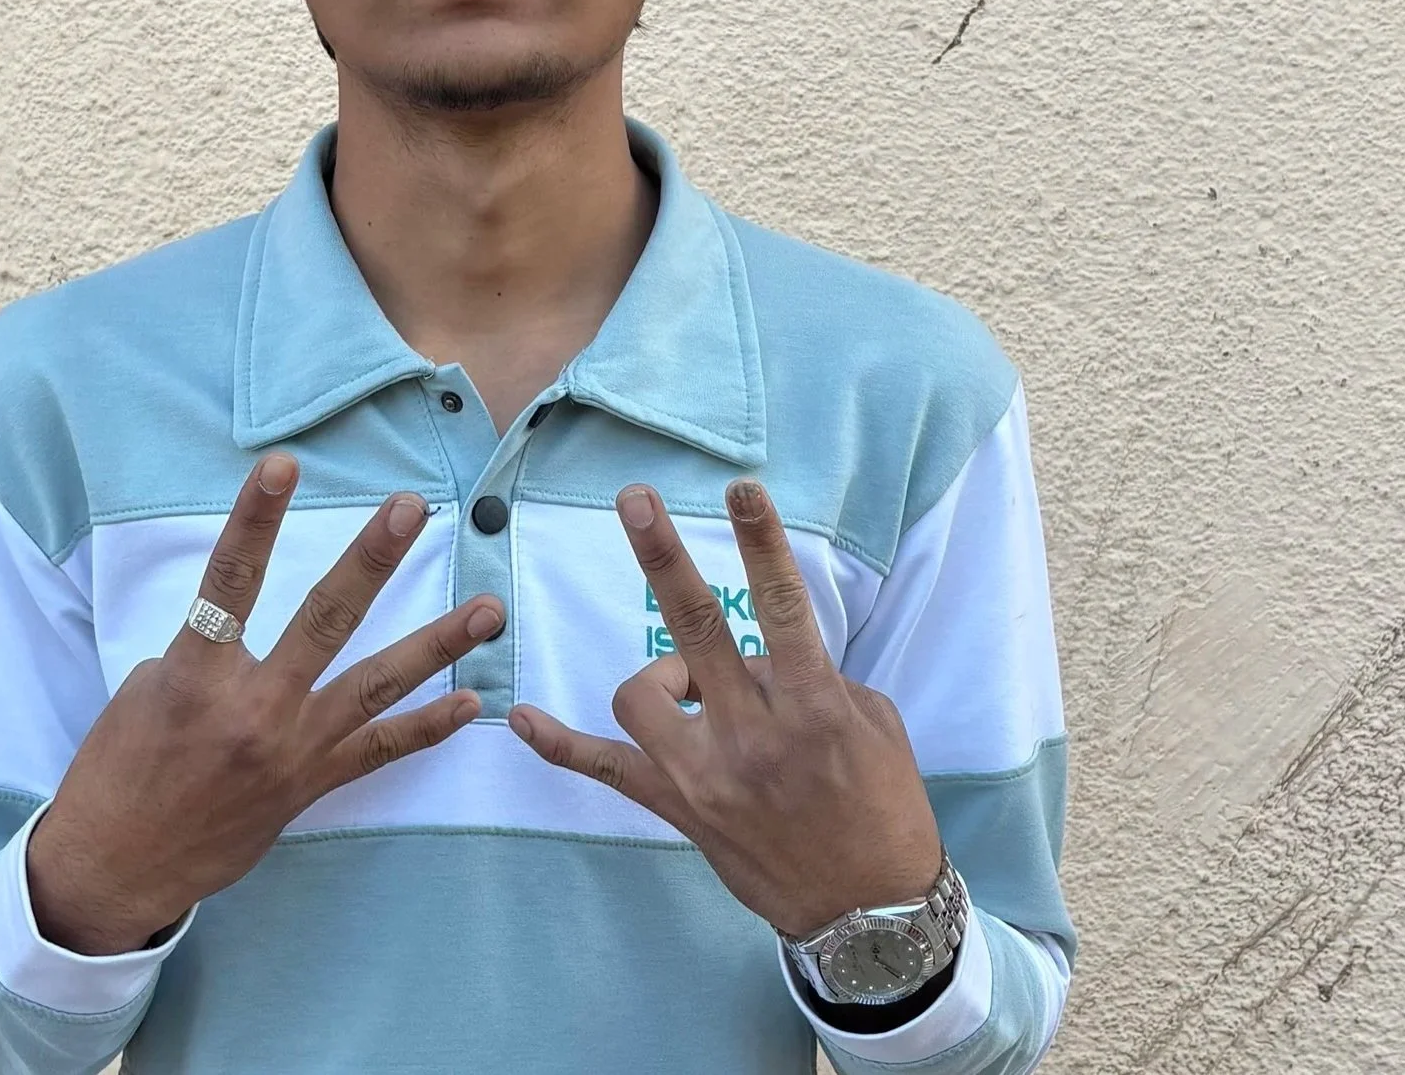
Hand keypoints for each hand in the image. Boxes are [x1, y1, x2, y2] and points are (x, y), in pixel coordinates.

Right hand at [26, 452, 502, 953]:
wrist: (117, 866)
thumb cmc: (119, 767)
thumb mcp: (145, 691)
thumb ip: (205, 651)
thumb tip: (248, 631)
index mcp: (196, 675)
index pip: (228, 581)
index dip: (254, 520)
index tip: (281, 465)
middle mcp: (253, 709)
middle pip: (324, 619)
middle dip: (372, 559)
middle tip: (410, 509)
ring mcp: (291, 749)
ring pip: (377, 685)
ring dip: (437, 644)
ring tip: (490, 609)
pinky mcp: (310, 785)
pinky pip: (379, 751)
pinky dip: (427, 727)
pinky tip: (470, 702)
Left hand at [507, 478, 939, 937]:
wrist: (870, 914)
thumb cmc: (883, 806)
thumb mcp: (873, 725)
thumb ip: (817, 675)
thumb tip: (763, 650)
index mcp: (814, 707)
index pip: (784, 608)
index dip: (760, 543)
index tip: (740, 489)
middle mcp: (754, 735)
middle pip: (694, 629)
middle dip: (663, 556)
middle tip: (635, 500)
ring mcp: (708, 776)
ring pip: (640, 692)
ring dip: (660, 676)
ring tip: (691, 691)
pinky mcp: (679, 808)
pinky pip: (607, 771)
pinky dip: (561, 745)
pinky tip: (522, 717)